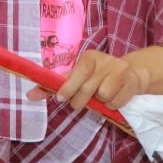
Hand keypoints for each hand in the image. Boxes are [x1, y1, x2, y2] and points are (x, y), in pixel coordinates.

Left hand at [30, 49, 145, 112]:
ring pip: (103, 96)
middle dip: (81, 101)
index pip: (78, 72)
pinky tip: (114, 97)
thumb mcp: (78, 76)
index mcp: (89, 57)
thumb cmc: (98, 76)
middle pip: (88, 89)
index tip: (60, 98)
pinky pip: (116, 102)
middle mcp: (104, 60)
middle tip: (79, 103)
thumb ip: (57, 85)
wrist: (132, 74)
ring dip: (100, 102)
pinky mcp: (131, 82)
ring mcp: (119, 70)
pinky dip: (113, 105)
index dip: (68, 87)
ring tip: (101, 96)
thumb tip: (29, 94)